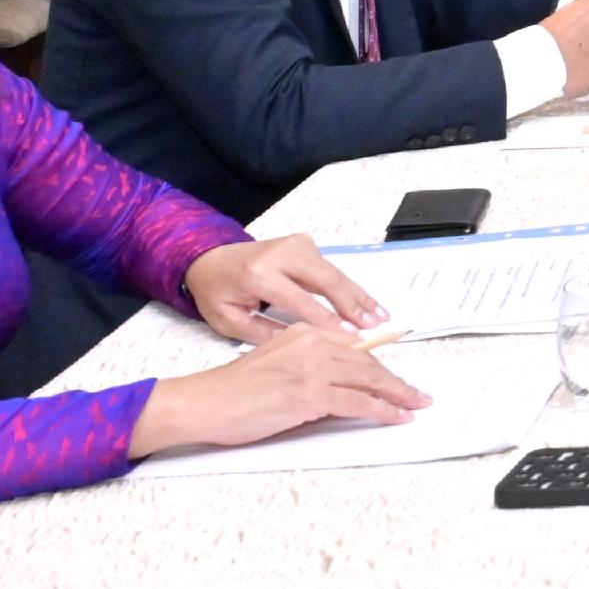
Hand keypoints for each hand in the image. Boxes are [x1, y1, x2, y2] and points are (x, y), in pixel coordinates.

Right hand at [130, 328, 428, 457]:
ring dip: (398, 396)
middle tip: (417, 394)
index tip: (398, 377)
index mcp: (303, 333)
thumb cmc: (232, 391)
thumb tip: (341, 384)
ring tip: (416, 405)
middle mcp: (311, 345)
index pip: (353, 349)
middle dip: (396, 381)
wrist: (203, 403)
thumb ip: (307, 365)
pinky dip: (383, 411)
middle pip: (367, 363)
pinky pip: (359, 403)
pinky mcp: (310, 395)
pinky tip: (397, 417)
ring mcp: (312, 369)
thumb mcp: (274, 364)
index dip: (380, 366)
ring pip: (370, 381)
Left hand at [183, 235, 384, 343]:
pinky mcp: (304, 243)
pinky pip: (331, 268)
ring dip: (358, 295)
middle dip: (353, 305)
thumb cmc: (217, 292)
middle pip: (327, 280)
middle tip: (374, 325)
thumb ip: (265, 333)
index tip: (350, 338)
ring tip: (379, 315)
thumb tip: (305, 344)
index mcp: (259, 274)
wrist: (208, 259)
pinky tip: (365, 303)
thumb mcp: (229, 320)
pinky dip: (349, 287)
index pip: (302, 301)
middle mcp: (281, 254)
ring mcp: (296, 244)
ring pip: (335, 273)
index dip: (328, 320)